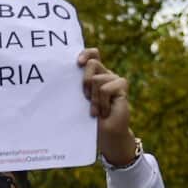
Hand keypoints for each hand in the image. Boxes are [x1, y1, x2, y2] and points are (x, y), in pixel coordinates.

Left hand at [78, 49, 133, 165]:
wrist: (105, 134)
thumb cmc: (88, 119)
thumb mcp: (79, 100)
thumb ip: (77, 86)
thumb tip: (66, 73)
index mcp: (94, 74)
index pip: (92, 54)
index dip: (86, 53)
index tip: (78, 63)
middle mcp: (105, 74)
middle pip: (92, 63)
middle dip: (84, 81)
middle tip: (85, 98)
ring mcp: (114, 80)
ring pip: (97, 79)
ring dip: (93, 99)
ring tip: (96, 110)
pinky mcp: (121, 87)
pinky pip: (106, 88)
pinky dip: (102, 103)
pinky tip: (105, 111)